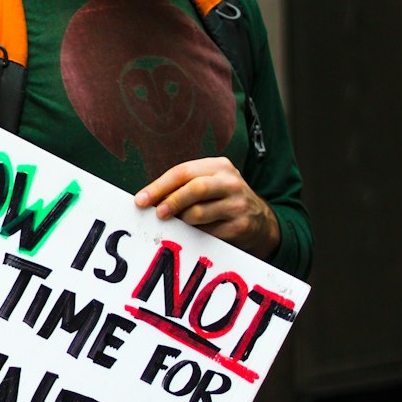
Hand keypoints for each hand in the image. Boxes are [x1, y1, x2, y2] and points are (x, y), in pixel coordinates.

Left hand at [135, 157, 279, 256]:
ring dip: (182, 222)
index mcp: (218, 166)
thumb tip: (146, 200)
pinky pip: (208, 233)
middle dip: (171, 202)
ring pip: (199, 214)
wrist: (260, 220)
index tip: (140, 200)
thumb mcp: (208, 183)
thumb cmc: (222, 199)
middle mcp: (230, 182)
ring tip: (180, 223)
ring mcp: (237, 205)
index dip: (158, 186)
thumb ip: (182, 186)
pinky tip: (195, 233)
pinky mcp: (240, 226)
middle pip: (194, 188)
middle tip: (157, 214)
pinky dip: (196, 234)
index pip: (182, 172)